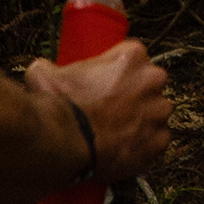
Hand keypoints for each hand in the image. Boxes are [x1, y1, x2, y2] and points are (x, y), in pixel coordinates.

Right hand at [28, 39, 172, 183]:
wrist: (66, 144)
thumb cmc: (59, 106)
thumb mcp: (44, 73)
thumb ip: (49, 66)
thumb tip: (42, 69)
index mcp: (132, 56)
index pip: (132, 57)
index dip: (118, 71)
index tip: (106, 83)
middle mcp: (153, 80)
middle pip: (148, 84)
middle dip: (134, 94)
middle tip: (110, 108)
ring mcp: (159, 112)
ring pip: (154, 113)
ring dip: (140, 119)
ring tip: (115, 131)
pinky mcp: (160, 141)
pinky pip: (156, 140)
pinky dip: (143, 144)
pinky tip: (123, 147)